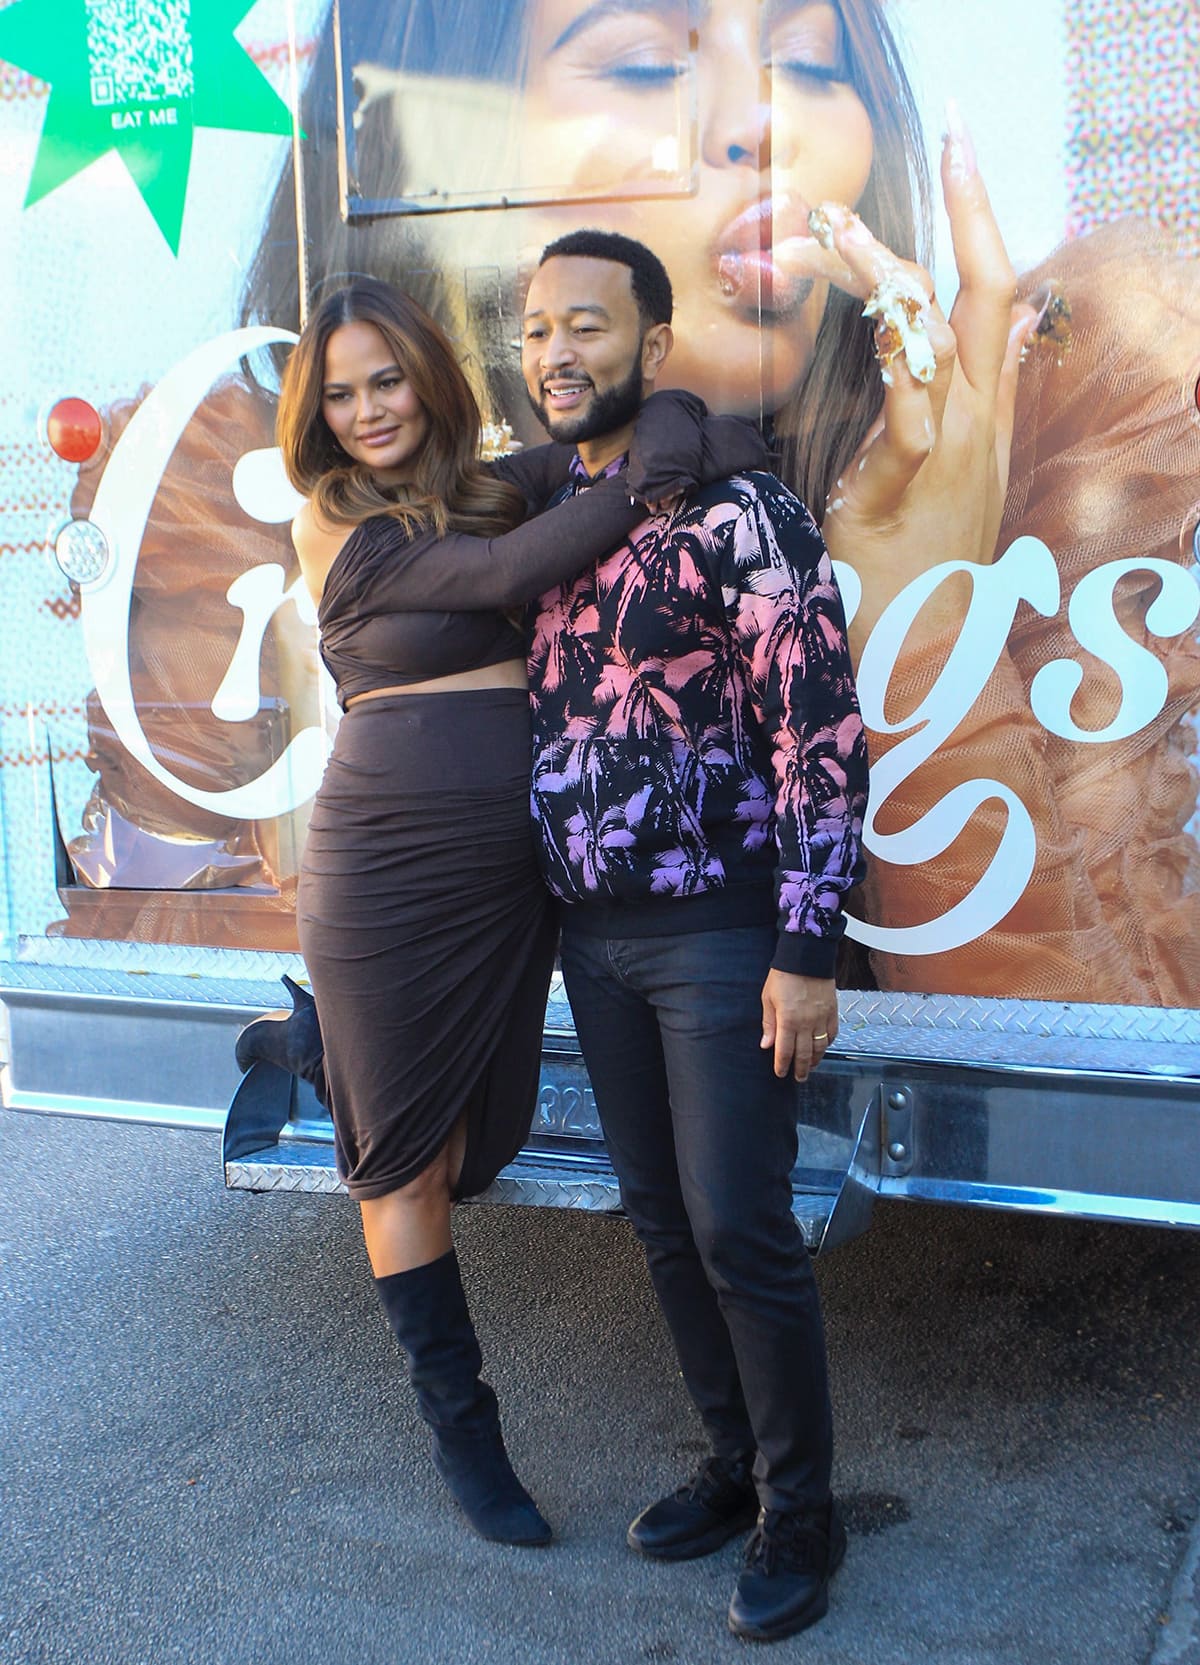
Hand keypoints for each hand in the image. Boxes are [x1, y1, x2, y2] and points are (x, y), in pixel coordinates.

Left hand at [760, 971, 837, 1080]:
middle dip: (800, 1069)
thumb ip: (769, 1023)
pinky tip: (823, 1049)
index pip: (785, 1051)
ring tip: (810, 1068)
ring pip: (820, 1048)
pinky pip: (832, 1034)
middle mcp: (806, 1023)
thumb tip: (766, 1045)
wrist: (806, 957)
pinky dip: (827, 1045)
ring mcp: (821, 1018)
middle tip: (798, 1079)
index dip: (782, 1065)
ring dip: (815, 1061)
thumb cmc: (783, 976)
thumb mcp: (768, 999)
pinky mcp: (832, 1012)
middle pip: (804, 1054)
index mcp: (788, 1020)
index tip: (780, 1073)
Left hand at [812, 108, 1039, 661]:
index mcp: (980, 408)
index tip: (962, 153)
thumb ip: (959, 396)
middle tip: (955, 134)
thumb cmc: (914, 557)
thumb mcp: (935, 465)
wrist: (924, 646)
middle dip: (972, 211)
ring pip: (938, 338)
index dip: (980, 223)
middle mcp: (976, 419)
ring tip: (831, 228)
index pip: (990, 297)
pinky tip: (875, 320)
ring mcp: (952, 453)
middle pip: (988, 295)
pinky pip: (913, 418)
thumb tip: (1002, 326)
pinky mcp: (910, 489)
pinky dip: (899, 368)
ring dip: (885, 272)